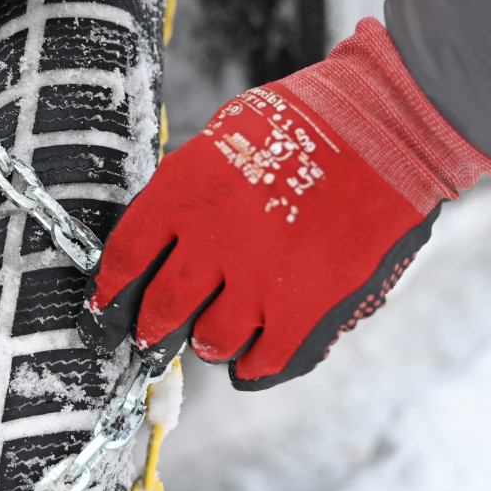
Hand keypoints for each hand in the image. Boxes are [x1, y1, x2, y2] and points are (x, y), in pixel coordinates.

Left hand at [78, 19, 490, 388]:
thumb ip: (191, 188)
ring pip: (210, 340)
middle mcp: (212, 241)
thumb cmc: (306, 124)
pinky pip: (266, 360)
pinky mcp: (305, 308)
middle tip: (150, 333)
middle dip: (150, 326)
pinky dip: (253, 367)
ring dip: (206, 342)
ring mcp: (258, 279)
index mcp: (183, 192)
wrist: (382, 131)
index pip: (126, 254)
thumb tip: (168, 228)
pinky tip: (250, 359)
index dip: (112, 285)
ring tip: (209, 337)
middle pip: (161, 306)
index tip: (108, 298)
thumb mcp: (224, 138)